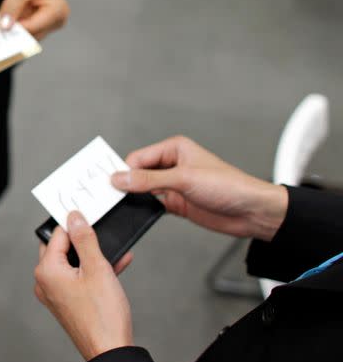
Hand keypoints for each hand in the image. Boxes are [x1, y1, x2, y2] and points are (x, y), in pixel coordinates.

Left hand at [0, 0, 68, 39]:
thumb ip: (11, 8)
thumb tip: (4, 27)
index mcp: (57, 11)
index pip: (32, 28)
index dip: (14, 29)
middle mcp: (57, 20)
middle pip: (31, 35)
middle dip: (14, 31)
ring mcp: (51, 24)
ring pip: (28, 35)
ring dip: (14, 30)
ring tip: (3, 20)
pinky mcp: (43, 24)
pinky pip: (27, 30)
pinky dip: (16, 27)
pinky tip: (8, 21)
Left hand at [35, 212, 132, 361]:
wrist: (109, 352)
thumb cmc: (102, 315)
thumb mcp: (97, 268)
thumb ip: (85, 239)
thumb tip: (74, 217)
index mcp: (46, 271)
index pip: (58, 234)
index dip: (75, 223)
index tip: (90, 214)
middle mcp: (45, 282)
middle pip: (62, 248)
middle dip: (83, 238)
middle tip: (101, 229)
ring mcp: (55, 294)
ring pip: (73, 263)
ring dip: (94, 255)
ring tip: (116, 250)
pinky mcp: (68, 303)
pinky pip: (79, 278)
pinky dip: (95, 271)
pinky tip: (118, 264)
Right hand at [111, 136, 287, 240]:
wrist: (252, 212)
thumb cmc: (229, 186)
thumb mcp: (184, 179)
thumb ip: (148, 179)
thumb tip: (120, 178)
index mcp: (174, 149)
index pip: (138, 157)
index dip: (124, 170)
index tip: (110, 184)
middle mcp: (172, 165)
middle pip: (138, 172)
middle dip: (127, 183)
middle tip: (110, 195)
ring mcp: (174, 185)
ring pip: (144, 188)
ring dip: (135, 196)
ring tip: (120, 204)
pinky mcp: (177, 203)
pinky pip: (152, 204)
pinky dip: (143, 208)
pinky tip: (137, 212)